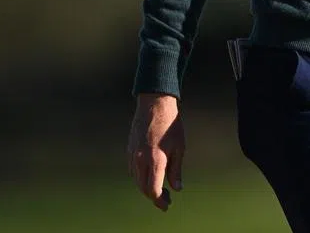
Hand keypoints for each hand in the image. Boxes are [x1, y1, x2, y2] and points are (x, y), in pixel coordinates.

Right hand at [127, 93, 183, 210]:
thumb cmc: (170, 125)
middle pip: (143, 188)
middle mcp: (141, 159)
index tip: (166, 205)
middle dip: (154, 197)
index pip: (153, 189)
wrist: (155, 105)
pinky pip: (133, 170)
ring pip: (137, 180)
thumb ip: (176, 170)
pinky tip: (151, 175)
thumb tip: (177, 188)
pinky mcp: (129, 150)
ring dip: (147, 187)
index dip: (159, 201)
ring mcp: (133, 155)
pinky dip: (141, 177)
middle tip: (166, 200)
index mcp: (156, 159)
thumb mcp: (179, 147)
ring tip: (161, 189)